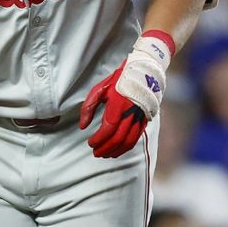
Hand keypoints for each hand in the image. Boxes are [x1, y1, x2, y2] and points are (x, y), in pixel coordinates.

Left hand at [79, 35, 170, 157]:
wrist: (143, 72)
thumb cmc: (119, 80)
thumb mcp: (99, 89)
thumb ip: (88, 107)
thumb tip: (83, 126)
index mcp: (118, 104)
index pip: (108, 128)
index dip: (98, 139)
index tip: (90, 143)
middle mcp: (131, 113)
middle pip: (118, 138)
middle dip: (105, 148)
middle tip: (96, 153)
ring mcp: (140, 117)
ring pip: (129, 141)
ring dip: (116, 150)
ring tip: (105, 154)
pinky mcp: (145, 120)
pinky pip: (136, 138)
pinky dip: (126, 147)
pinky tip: (118, 150)